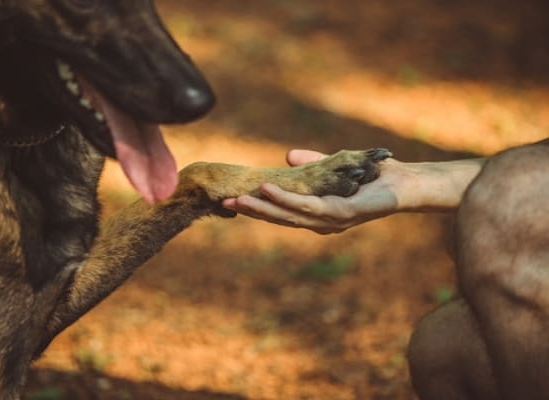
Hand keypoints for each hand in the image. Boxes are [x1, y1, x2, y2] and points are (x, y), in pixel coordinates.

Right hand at [222, 150, 412, 233]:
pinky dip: (286, 199)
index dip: (260, 206)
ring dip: (262, 208)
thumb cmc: (375, 177)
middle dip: (253, 210)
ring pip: (289, 216)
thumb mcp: (335, 167)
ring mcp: (332, 221)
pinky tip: (267, 190)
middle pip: (281, 218)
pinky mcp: (342, 214)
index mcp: (319, 213)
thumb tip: (287, 156)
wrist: (409, 183)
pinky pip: (308, 206)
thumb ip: (312, 165)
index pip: (284, 212)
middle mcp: (323, 222)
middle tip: (225, 202)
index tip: (235, 198)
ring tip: (239, 199)